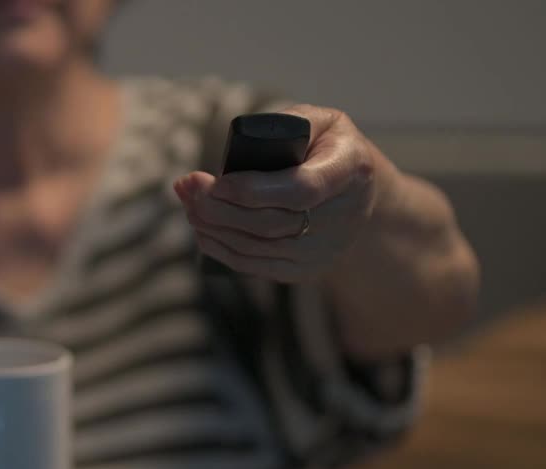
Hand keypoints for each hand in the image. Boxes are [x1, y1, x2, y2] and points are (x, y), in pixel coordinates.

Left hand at [173, 105, 389, 283]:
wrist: (358, 193)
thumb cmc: (327, 147)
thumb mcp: (319, 122)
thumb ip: (285, 127)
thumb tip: (235, 153)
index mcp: (350, 170)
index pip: (300, 189)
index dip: (253, 190)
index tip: (217, 181)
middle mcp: (342, 217)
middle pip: (268, 222)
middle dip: (218, 206)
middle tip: (187, 186)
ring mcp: (324, 249)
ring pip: (255, 245)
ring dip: (212, 226)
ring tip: (188, 203)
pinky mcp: (304, 269)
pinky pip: (254, 264)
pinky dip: (220, 248)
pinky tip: (202, 229)